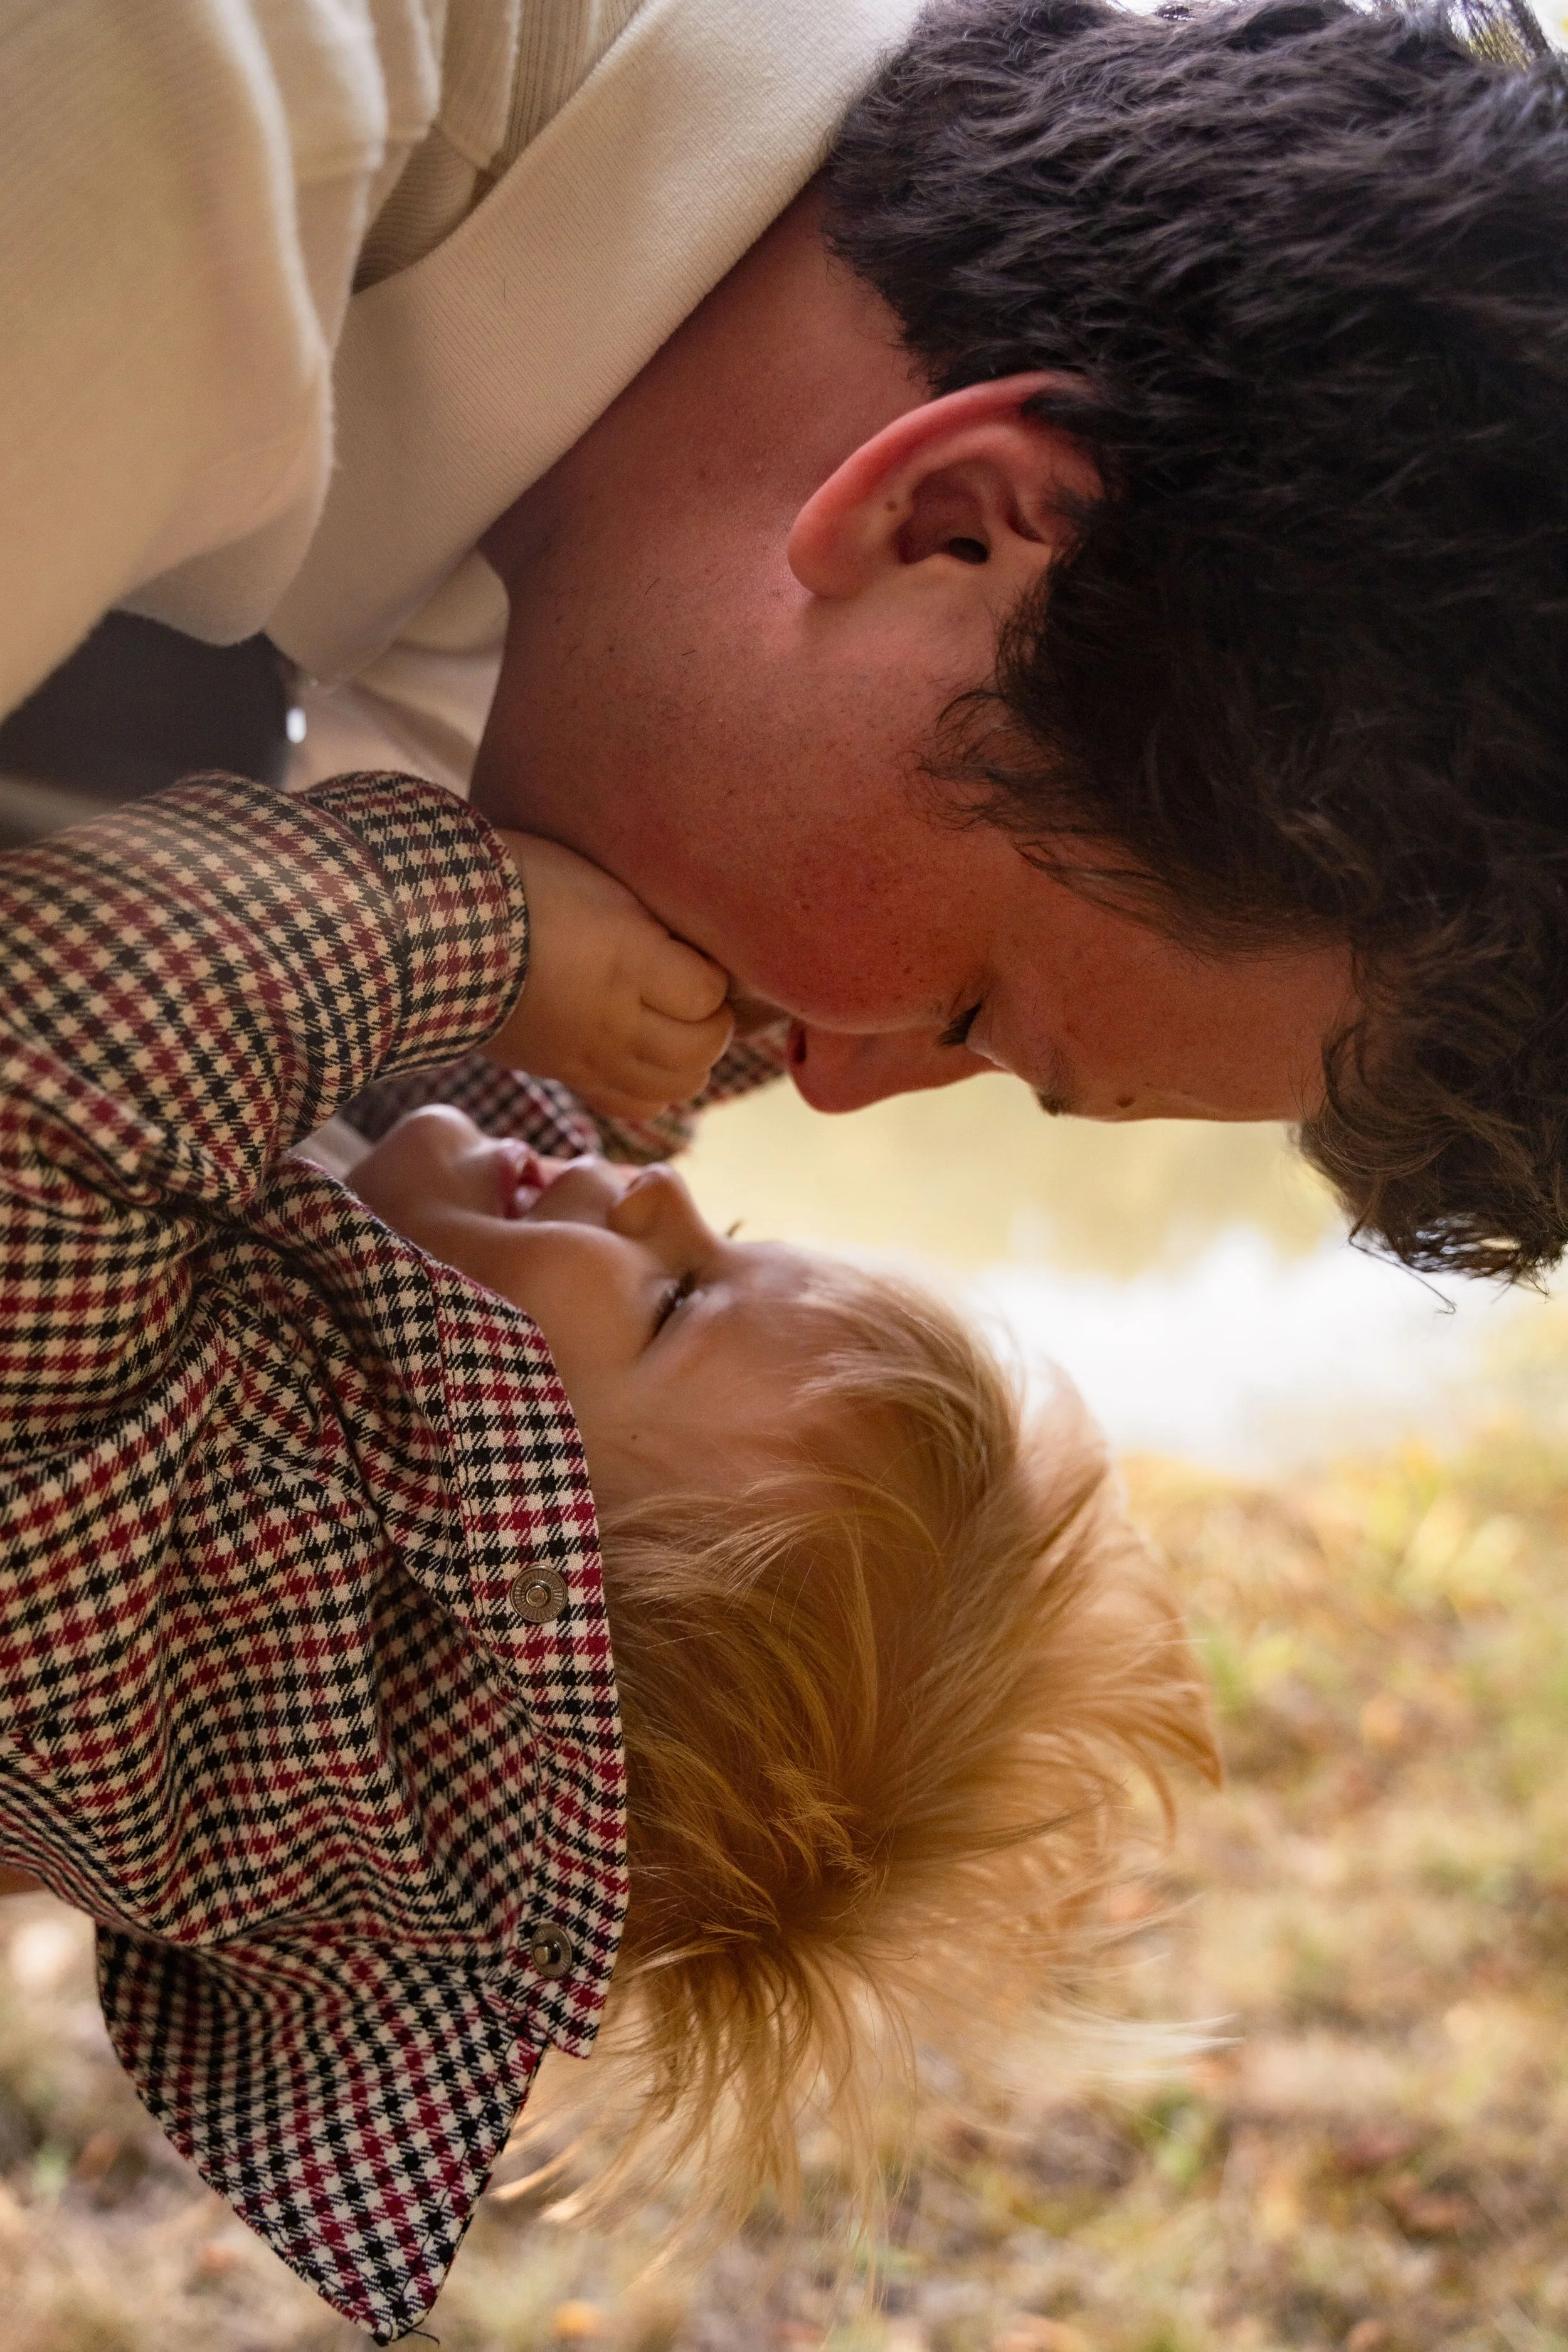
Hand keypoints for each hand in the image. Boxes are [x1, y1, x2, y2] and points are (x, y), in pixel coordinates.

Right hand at [488, 831, 733, 1118]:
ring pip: (676, 1088)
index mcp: (626, 958)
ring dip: (689, 1059)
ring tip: (675, 1027)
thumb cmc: (513, 884)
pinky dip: (653, 1089)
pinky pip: (634, 1107)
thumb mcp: (593, 880)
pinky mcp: (566, 1074)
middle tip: (694, 995)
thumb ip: (645, 919)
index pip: (709, 993)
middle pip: (701, 1049)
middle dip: (713, 1022)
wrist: (429, 934)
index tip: (693, 955)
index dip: (713, 976)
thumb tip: (688, 945)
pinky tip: (643, 1055)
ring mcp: (589, 1055)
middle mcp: (614, 1017)